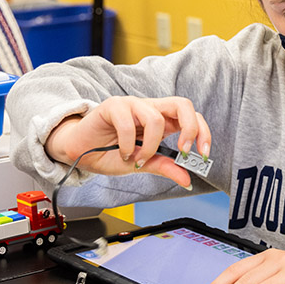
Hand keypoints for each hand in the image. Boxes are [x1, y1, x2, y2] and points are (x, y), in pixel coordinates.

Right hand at [45, 96, 210, 188]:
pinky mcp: (113, 106)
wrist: (81, 153)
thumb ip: (165, 167)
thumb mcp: (143, 164)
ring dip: (150, 146)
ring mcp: (132, 105)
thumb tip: (187, 179)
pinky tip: (123, 153)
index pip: (192, 116)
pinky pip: (128, 123)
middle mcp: (150, 109)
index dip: (202, 132)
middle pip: (182, 104)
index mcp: (162, 121)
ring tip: (137, 159)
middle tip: (183, 150)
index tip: (203, 154)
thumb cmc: (110, 153)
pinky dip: (128, 144)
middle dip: (190, 128)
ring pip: (156, 118)